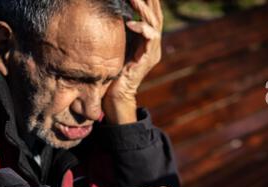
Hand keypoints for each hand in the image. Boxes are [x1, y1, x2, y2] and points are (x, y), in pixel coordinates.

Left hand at [103, 0, 162, 123]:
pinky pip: (150, 37)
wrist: (116, 96)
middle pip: (155, 14)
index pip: (150, 14)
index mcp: (147, 40)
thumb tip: (112, 12)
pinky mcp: (149, 58)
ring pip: (154, 22)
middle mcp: (153, 44)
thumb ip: (120, 32)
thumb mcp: (117, 46)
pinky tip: (129, 22)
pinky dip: (141, 27)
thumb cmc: (112, 72)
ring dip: (143, 8)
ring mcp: (153, 51)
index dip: (147, 0)